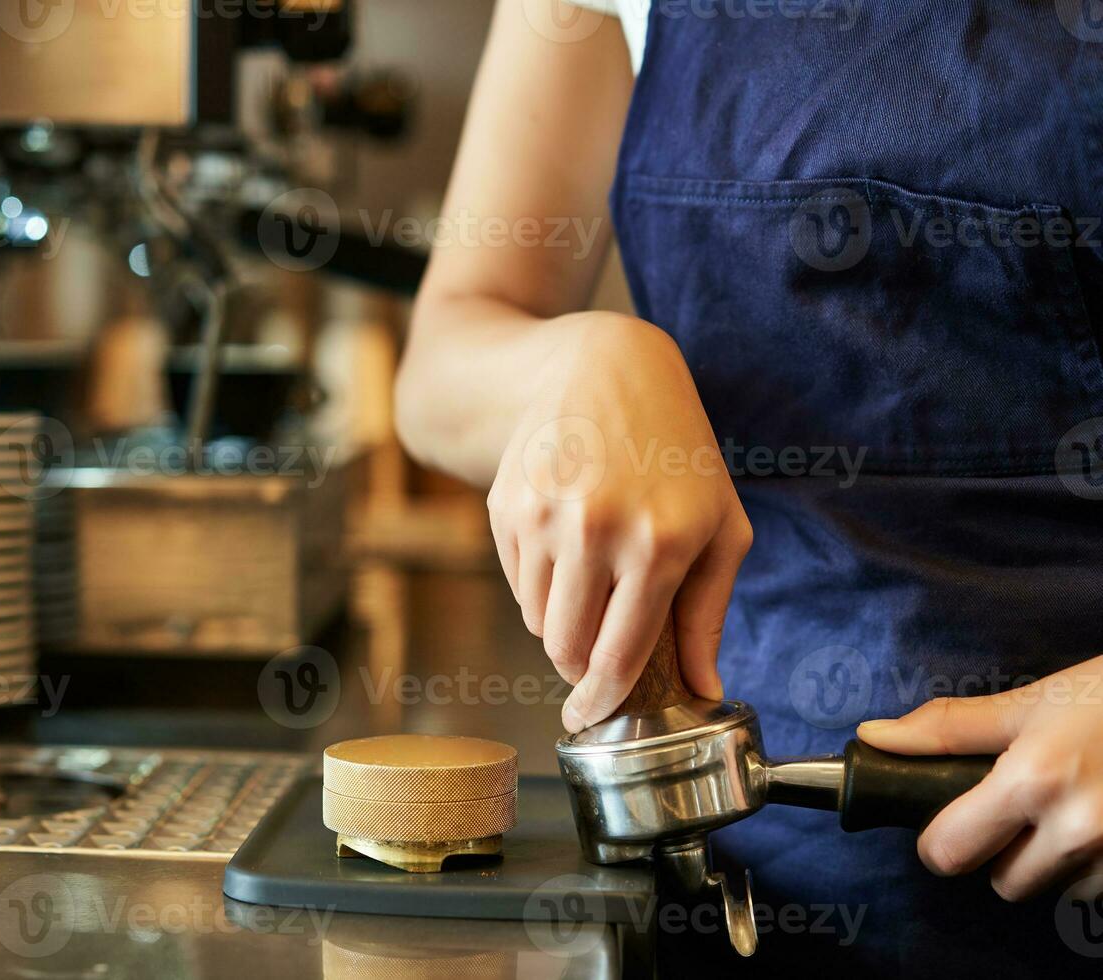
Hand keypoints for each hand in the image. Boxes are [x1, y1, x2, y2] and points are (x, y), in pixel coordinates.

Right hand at [487, 313, 751, 731]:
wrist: (603, 367)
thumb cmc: (677, 452)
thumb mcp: (719, 525)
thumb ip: (708, 613)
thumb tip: (701, 688)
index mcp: (659, 545)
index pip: (619, 657)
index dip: (602, 702)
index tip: (589, 720)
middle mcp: (596, 531)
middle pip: (566, 647)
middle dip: (580, 665)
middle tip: (595, 653)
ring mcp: (543, 515)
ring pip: (535, 619)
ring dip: (560, 621)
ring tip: (590, 577)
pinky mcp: (506, 503)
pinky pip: (514, 581)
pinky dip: (539, 585)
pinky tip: (565, 545)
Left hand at [858, 657, 1102, 900]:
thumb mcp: (1029, 704)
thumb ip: (948, 729)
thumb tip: (875, 737)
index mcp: (1033, 783)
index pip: (949, 852)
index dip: (940, 838)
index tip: (952, 819)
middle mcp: (1078, 830)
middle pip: (1003, 882)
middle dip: (1000, 852)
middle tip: (1019, 808)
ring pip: (1054, 889)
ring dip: (1051, 861)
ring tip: (1069, 807)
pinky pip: (1098, 888)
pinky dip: (1092, 865)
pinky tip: (1099, 821)